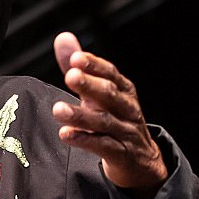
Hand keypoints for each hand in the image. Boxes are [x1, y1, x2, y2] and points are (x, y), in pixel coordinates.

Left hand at [52, 32, 167, 198]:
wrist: (140, 161)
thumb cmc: (114, 119)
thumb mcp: (100, 93)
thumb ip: (80, 68)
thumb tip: (63, 38)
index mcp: (123, 90)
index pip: (110, 74)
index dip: (94, 65)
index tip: (76, 57)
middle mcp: (127, 108)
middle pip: (110, 94)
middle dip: (90, 84)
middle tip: (70, 75)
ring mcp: (126, 132)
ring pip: (104, 122)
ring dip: (81, 115)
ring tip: (58, 109)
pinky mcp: (121, 154)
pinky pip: (103, 146)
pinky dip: (84, 140)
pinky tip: (65, 134)